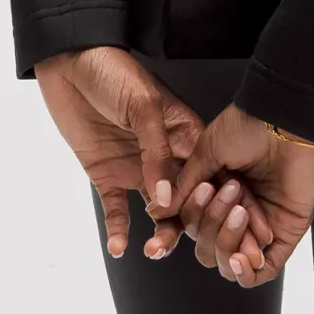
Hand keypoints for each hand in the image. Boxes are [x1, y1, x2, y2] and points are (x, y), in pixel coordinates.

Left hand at [35, 47, 269, 269]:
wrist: (69, 62)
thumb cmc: (114, 72)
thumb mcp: (143, 105)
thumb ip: (156, 153)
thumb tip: (168, 199)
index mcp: (184, 132)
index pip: (210, 172)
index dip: (226, 201)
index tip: (243, 229)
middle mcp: (165, 154)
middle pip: (187, 199)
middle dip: (194, 225)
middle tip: (199, 251)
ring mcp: (137, 166)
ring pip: (157, 210)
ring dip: (159, 233)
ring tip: (153, 251)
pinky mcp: (107, 174)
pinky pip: (117, 209)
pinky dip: (118, 230)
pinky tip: (119, 246)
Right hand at [167, 103, 313, 286]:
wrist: (286, 122)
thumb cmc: (250, 126)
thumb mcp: (208, 150)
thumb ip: (184, 184)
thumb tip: (156, 211)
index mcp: (216, 191)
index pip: (190, 226)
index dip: (181, 227)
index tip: (180, 217)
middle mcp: (234, 210)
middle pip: (206, 247)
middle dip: (210, 225)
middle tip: (227, 191)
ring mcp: (258, 225)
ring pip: (229, 262)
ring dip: (227, 242)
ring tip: (241, 211)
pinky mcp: (283, 234)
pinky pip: (261, 273)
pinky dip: (246, 273)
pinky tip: (241, 256)